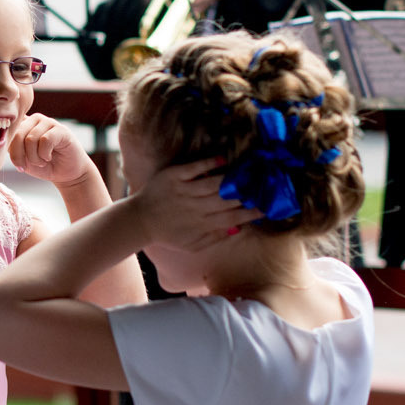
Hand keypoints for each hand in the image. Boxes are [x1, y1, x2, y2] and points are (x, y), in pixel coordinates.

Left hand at [7, 114, 94, 186]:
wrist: (66, 173)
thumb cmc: (43, 166)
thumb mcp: (22, 159)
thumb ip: (11, 148)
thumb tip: (4, 143)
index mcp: (23, 124)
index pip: (8, 132)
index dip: (10, 150)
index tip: (18, 165)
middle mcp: (34, 120)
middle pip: (17, 134)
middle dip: (19, 156)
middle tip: (26, 166)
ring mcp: (48, 122)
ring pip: (30, 139)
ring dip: (34, 157)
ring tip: (41, 162)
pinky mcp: (61, 129)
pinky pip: (45, 140)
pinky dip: (44, 154)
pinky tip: (49, 157)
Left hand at [127, 157, 258, 250]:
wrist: (139, 221)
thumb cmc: (168, 234)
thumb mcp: (191, 245)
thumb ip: (214, 238)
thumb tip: (238, 228)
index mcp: (202, 224)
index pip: (231, 218)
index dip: (249, 213)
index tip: (265, 207)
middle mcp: (195, 207)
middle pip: (225, 200)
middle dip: (245, 194)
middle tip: (262, 185)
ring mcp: (183, 191)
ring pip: (212, 184)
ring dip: (230, 179)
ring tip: (247, 173)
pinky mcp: (173, 177)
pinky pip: (192, 169)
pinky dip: (207, 163)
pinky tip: (222, 159)